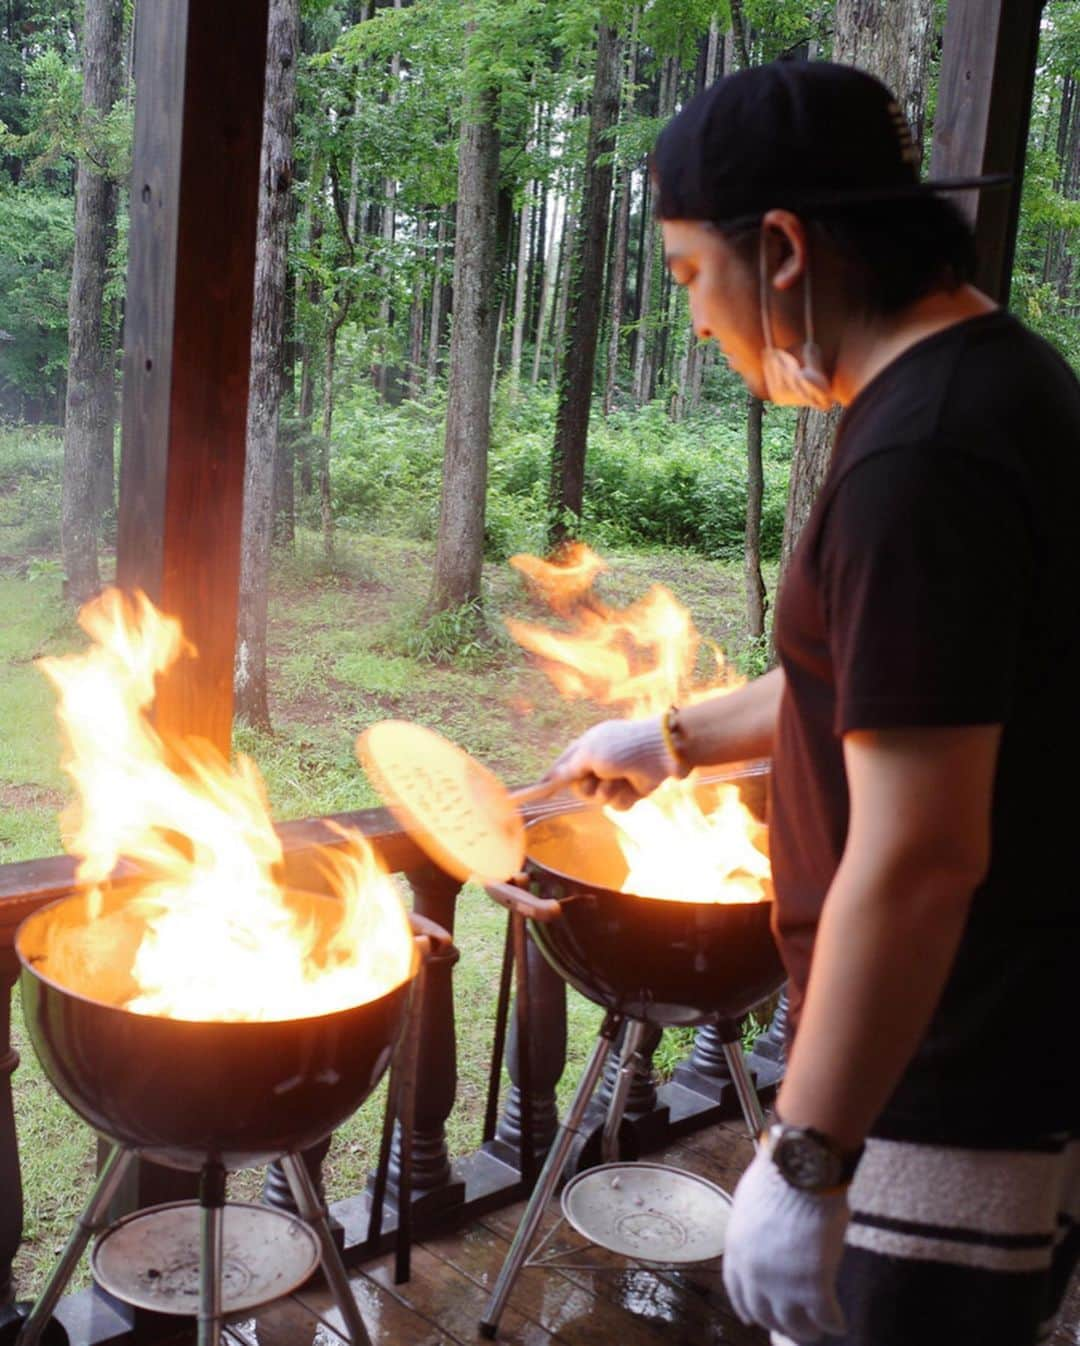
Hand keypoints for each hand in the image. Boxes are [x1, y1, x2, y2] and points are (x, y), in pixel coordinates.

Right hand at [546, 716, 684, 808]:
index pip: (562, 765)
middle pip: (578, 788)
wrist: (661, 752)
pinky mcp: (630, 791)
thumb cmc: (622, 747)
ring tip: (618, 781)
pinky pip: (617, 805)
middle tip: (596, 779)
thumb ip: (569, 768)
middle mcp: (599, 764)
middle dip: (586, 788)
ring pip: (597, 799)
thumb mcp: (589, 754)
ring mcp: (615, 778)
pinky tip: (632, 787)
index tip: (536, 793)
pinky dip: (623, 798)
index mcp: (586, 747)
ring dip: (606, 792)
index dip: (551, 779)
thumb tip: (552, 777)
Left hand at [722, 1147, 848, 1342]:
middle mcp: (755, 1274)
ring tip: (817, 1330)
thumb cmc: (779, 1177)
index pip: (736, 1290)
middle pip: (764, 1312)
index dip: (745, 1307)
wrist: (800, 1173)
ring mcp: (783, 1285)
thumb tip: (766, 1235)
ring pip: (794, 1324)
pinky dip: (834, 1324)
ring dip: (807, 1331)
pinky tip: (840, 1325)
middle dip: (778, 1323)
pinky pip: (825, 1318)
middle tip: (793, 1327)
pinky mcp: (814, 1289)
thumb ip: (756, 1229)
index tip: (752, 1318)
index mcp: (737, 1250)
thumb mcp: (752, 1204)